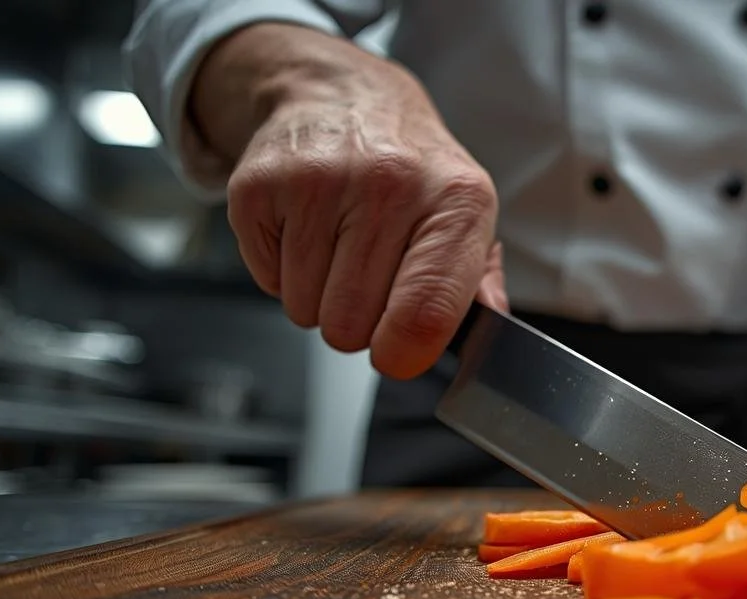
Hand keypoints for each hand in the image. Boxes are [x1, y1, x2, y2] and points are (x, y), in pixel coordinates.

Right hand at [195, 24, 504, 378]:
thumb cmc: (411, 170)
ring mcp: (318, 180)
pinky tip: (306, 230)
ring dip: (319, 297)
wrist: (344, 97)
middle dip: (357, 323)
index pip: (423, 314)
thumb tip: (487, 333)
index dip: (402, 353)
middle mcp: (389, 183)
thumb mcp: (467, 214)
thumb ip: (478, 284)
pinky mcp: (259, 186)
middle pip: (352, 326)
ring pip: (305, 310)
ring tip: (338, 248)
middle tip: (367, 278)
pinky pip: (267, 282)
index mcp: (457, 199)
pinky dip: (283, 272)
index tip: (396, 352)